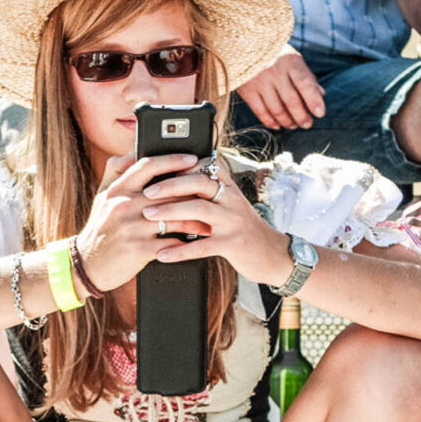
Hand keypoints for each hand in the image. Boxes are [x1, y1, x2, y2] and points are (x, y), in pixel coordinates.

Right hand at [73, 151, 203, 292]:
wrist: (88, 264)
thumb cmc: (100, 227)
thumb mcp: (103, 196)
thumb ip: (117, 171)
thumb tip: (135, 150)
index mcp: (118, 189)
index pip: (148, 165)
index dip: (173, 159)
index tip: (193, 159)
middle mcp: (124, 205)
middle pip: (168, 191)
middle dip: (193, 192)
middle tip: (212, 190)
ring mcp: (132, 227)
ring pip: (174, 217)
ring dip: (195, 220)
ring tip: (209, 220)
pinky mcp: (138, 249)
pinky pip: (170, 243)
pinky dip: (185, 243)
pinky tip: (196, 242)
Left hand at [144, 158, 293, 286]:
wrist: (274, 255)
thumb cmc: (244, 231)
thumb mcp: (230, 206)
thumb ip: (209, 195)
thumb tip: (176, 183)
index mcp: (229, 188)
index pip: (204, 167)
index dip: (181, 166)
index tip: (158, 168)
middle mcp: (232, 200)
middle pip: (199, 183)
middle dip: (170, 185)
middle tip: (146, 192)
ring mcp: (234, 221)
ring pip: (199, 210)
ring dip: (170, 211)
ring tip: (148, 215)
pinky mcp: (233, 244)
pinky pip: (202, 246)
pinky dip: (180, 250)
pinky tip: (162, 254)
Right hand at [234, 48, 325, 130]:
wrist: (244, 47)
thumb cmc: (275, 56)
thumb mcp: (293, 60)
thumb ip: (307, 77)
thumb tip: (321, 95)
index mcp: (290, 62)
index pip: (305, 84)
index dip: (313, 100)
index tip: (320, 114)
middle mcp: (275, 71)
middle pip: (291, 101)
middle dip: (302, 116)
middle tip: (307, 124)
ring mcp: (260, 82)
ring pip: (276, 110)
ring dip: (287, 122)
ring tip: (293, 125)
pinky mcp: (248, 91)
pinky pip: (261, 112)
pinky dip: (271, 122)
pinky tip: (278, 125)